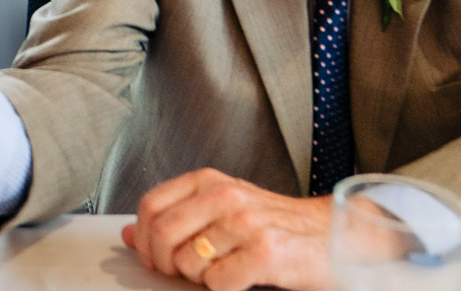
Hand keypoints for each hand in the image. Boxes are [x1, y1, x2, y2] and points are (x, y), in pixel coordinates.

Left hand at [121, 168, 332, 289]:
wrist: (333, 236)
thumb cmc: (274, 225)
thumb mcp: (220, 208)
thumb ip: (176, 217)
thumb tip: (127, 234)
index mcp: (208, 180)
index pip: (150, 205)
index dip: (142, 238)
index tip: (151, 256)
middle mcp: (224, 195)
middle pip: (162, 235)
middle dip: (163, 263)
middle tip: (181, 273)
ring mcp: (245, 222)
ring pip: (188, 263)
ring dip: (199, 278)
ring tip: (223, 270)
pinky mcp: (265, 252)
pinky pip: (218, 283)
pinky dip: (223, 289)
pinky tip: (242, 280)